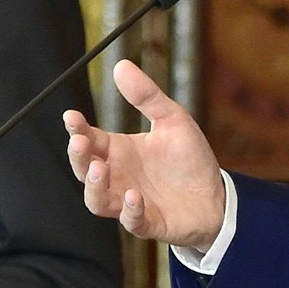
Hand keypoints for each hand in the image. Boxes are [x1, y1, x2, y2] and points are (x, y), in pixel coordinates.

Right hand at [65, 59, 226, 251]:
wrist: (216, 195)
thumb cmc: (188, 159)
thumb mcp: (172, 119)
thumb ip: (146, 96)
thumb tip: (121, 65)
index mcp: (119, 151)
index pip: (89, 139)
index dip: (77, 130)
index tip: (71, 116)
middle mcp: (118, 177)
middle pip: (85, 170)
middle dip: (79, 157)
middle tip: (81, 143)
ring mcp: (129, 202)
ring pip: (97, 200)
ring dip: (94, 187)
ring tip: (101, 169)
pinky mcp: (148, 222)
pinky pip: (131, 221)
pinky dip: (130, 211)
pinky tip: (134, 196)